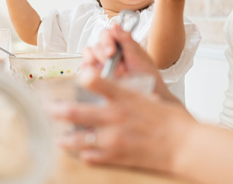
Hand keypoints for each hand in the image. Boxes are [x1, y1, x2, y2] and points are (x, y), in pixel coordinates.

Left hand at [49, 71, 196, 173]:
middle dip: (59, 110)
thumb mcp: (148, 95)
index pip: (96, 81)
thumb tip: (113, 89)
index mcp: (124, 97)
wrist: (184, 145)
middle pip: (77, 111)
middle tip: (49, 109)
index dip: (81, 76)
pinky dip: (85, 155)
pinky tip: (82, 154)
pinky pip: (94, 157)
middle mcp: (114, 116)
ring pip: (80, 139)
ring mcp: (114, 138)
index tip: (74, 75)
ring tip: (60, 140)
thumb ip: (127, 91)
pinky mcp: (118, 156)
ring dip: (66, 139)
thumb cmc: (170, 119)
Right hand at [81, 24, 175, 99]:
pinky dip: (90, 71)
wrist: (149, 94)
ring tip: (109, 74)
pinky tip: (100, 77)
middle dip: (104, 57)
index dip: (107, 41)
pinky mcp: (95, 73)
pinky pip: (85, 68)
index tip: (112, 52)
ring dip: (97, 64)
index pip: (106, 34)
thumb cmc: (146, 75)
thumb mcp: (138, 56)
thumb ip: (126, 40)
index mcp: (120, 43)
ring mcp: (100, 62)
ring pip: (88, 55)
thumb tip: (115, 25)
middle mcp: (108, 50)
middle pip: (96, 45)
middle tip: (117, 69)